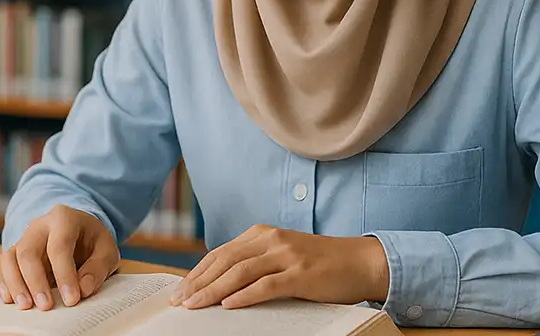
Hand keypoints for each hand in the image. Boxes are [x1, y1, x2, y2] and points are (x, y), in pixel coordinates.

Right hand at [0, 205, 119, 310]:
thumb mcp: (106, 251)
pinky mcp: (13, 252)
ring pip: (9, 258)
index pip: (59, 246)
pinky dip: (1, 282)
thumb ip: (98, 268)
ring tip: (25, 306)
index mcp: (64, 218)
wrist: (79, 233)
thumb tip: (83, 289)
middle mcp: (39, 225)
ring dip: (14, 284)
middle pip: (28, 251)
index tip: (71, 300)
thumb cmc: (92, 242)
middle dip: (35, 281)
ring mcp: (23, 238)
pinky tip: (10, 300)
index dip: (64, 274)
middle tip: (45, 307)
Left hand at [169, 224, 389, 309]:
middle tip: (179, 301)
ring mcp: (286, 255)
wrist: (360, 261)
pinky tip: (229, 304)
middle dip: (199, 282)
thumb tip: (219, 286)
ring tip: (196, 305)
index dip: (197, 272)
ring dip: (214, 290)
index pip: (220, 253)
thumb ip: (255, 264)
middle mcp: (271, 240)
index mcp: (263, 234)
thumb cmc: (319, 264)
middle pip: (225, 261)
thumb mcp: (282, 257)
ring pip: (241, 272)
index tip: (180, 290)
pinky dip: (246, 295)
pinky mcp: (301, 273)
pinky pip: (267, 285)